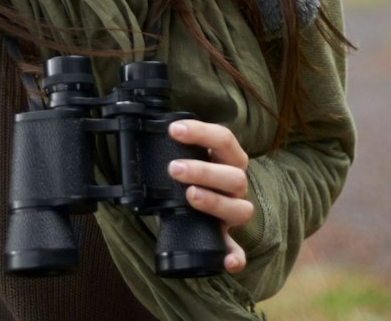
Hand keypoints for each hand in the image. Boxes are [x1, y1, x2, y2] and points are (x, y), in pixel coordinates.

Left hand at [167, 119, 253, 273]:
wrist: (196, 207)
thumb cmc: (192, 177)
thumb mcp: (190, 157)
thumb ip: (179, 146)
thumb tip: (150, 129)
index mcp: (230, 159)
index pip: (224, 139)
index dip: (201, 132)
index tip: (174, 130)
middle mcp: (237, 185)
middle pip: (235, 176)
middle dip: (204, 170)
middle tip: (174, 168)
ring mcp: (235, 211)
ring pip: (240, 209)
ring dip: (214, 201)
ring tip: (190, 195)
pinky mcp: (228, 239)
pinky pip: (238, 250)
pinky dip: (235, 256)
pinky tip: (228, 261)